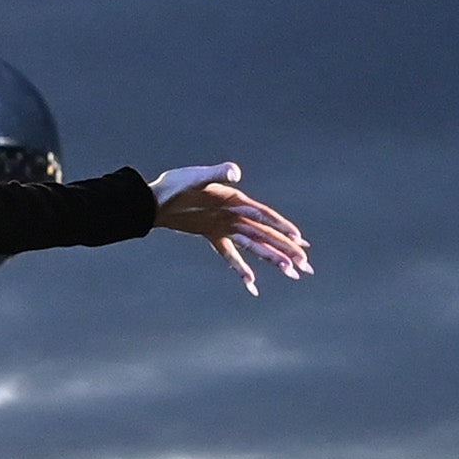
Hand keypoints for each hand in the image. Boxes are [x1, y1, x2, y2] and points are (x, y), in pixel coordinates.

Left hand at [147, 163, 309, 293]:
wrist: (153, 200)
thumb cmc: (176, 185)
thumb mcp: (196, 177)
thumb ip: (217, 174)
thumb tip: (235, 173)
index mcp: (235, 201)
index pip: (264, 216)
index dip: (282, 228)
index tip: (300, 241)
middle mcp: (234, 215)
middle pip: (266, 235)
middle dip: (286, 250)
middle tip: (305, 266)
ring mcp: (225, 227)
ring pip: (254, 246)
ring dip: (272, 259)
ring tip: (291, 274)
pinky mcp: (213, 236)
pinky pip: (231, 256)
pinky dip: (241, 270)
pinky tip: (252, 285)